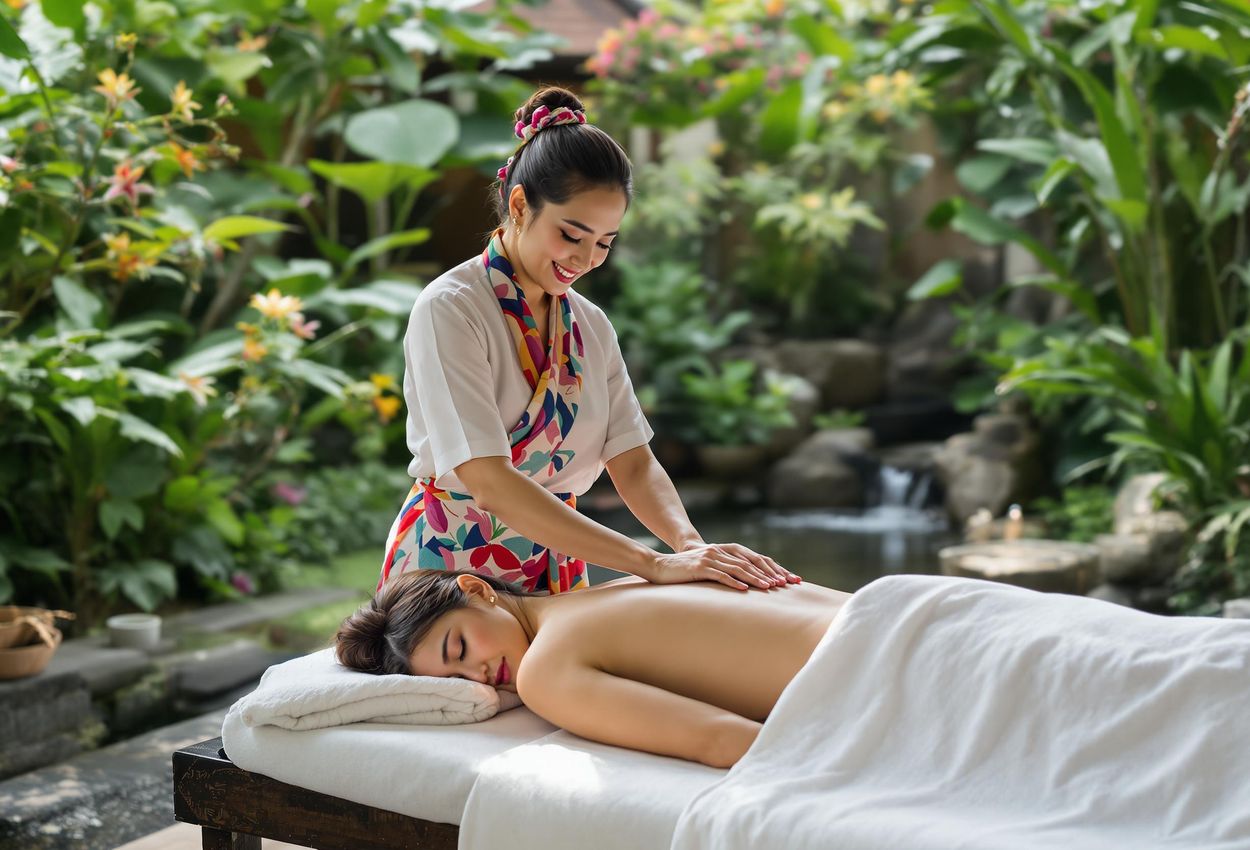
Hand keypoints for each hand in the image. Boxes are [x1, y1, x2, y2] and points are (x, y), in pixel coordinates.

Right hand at [647, 542, 800, 590]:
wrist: (659, 566)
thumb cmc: (685, 571)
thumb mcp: (709, 568)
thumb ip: (726, 571)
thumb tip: (747, 586)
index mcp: (725, 551)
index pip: (755, 559)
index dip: (773, 568)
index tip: (788, 579)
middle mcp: (720, 551)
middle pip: (751, 562)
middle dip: (770, 573)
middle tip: (786, 584)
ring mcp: (710, 558)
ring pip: (738, 569)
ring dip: (755, 579)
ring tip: (770, 588)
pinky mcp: (699, 568)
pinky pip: (720, 575)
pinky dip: (734, 583)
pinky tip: (744, 590)